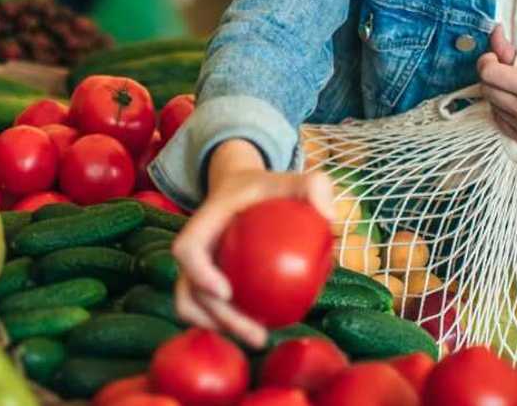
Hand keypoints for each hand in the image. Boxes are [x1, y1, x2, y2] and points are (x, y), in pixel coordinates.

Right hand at [171, 140, 334, 348]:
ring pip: (193, 306)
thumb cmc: (270, 188)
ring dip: (220, 328)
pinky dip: (228, 323)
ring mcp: (196, 267)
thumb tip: (328, 217)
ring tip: (259, 337)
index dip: (199, 272)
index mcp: (204, 221)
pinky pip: (209, 309)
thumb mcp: (294, 178)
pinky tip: (262, 328)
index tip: (227, 292)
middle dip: (220, 318)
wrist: (243, 189)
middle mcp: (195, 248)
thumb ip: (314, 186)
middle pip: (191, 290)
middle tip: (258, 334)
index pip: (188, 249)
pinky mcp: (205, 281)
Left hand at [476, 26, 516, 147]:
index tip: (493, 57)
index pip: (489, 73)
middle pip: (487, 89)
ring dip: (498, 94)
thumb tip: (493, 32)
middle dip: (491, 77)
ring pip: (491, 105)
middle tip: (505, 72)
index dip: (487, 61)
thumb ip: (510, 51)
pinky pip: (498, 120)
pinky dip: (502, 110)